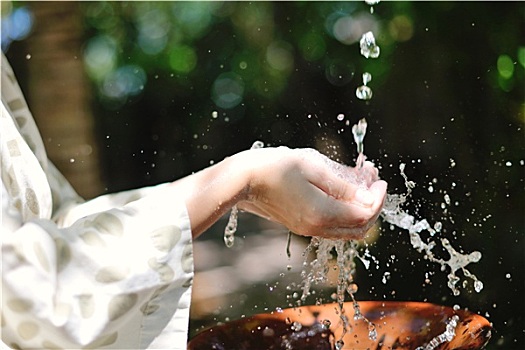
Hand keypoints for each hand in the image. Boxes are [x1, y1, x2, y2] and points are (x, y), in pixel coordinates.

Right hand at [238, 147, 386, 239]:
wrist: (243, 180)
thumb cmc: (275, 167)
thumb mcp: (312, 167)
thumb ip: (343, 184)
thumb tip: (368, 195)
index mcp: (322, 213)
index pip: (364, 214)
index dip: (378, 198)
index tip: (378, 178)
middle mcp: (316, 227)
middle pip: (359, 228)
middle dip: (373, 205)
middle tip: (374, 181)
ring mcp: (307, 229)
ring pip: (346, 230)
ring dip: (359, 208)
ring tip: (360, 182)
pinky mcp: (301, 225)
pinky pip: (333, 226)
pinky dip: (345, 212)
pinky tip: (342, 190)